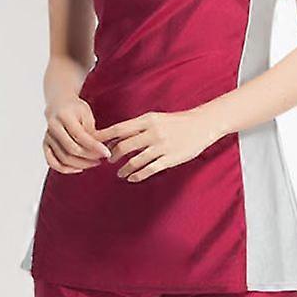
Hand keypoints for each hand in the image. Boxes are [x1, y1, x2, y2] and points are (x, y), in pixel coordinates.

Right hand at [43, 97, 110, 173]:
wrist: (58, 104)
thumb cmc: (75, 109)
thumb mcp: (86, 114)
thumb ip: (92, 132)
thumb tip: (101, 150)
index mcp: (63, 115)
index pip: (80, 136)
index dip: (95, 147)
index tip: (107, 153)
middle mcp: (52, 127)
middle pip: (71, 149)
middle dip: (89, 157)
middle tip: (102, 158)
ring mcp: (47, 137)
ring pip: (63, 159)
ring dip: (81, 164)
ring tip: (95, 162)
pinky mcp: (45, 145)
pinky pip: (52, 162)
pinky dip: (66, 169)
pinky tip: (79, 168)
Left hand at [95, 109, 222, 182]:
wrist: (202, 125)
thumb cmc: (176, 122)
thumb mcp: (156, 118)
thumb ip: (138, 127)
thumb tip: (116, 136)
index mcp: (147, 120)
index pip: (119, 129)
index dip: (104, 137)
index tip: (94, 143)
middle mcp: (153, 132)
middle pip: (124, 146)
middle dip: (113, 156)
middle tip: (108, 161)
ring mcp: (161, 146)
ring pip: (135, 161)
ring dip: (124, 169)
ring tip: (120, 174)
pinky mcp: (170, 159)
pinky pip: (149, 170)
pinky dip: (137, 176)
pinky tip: (132, 178)